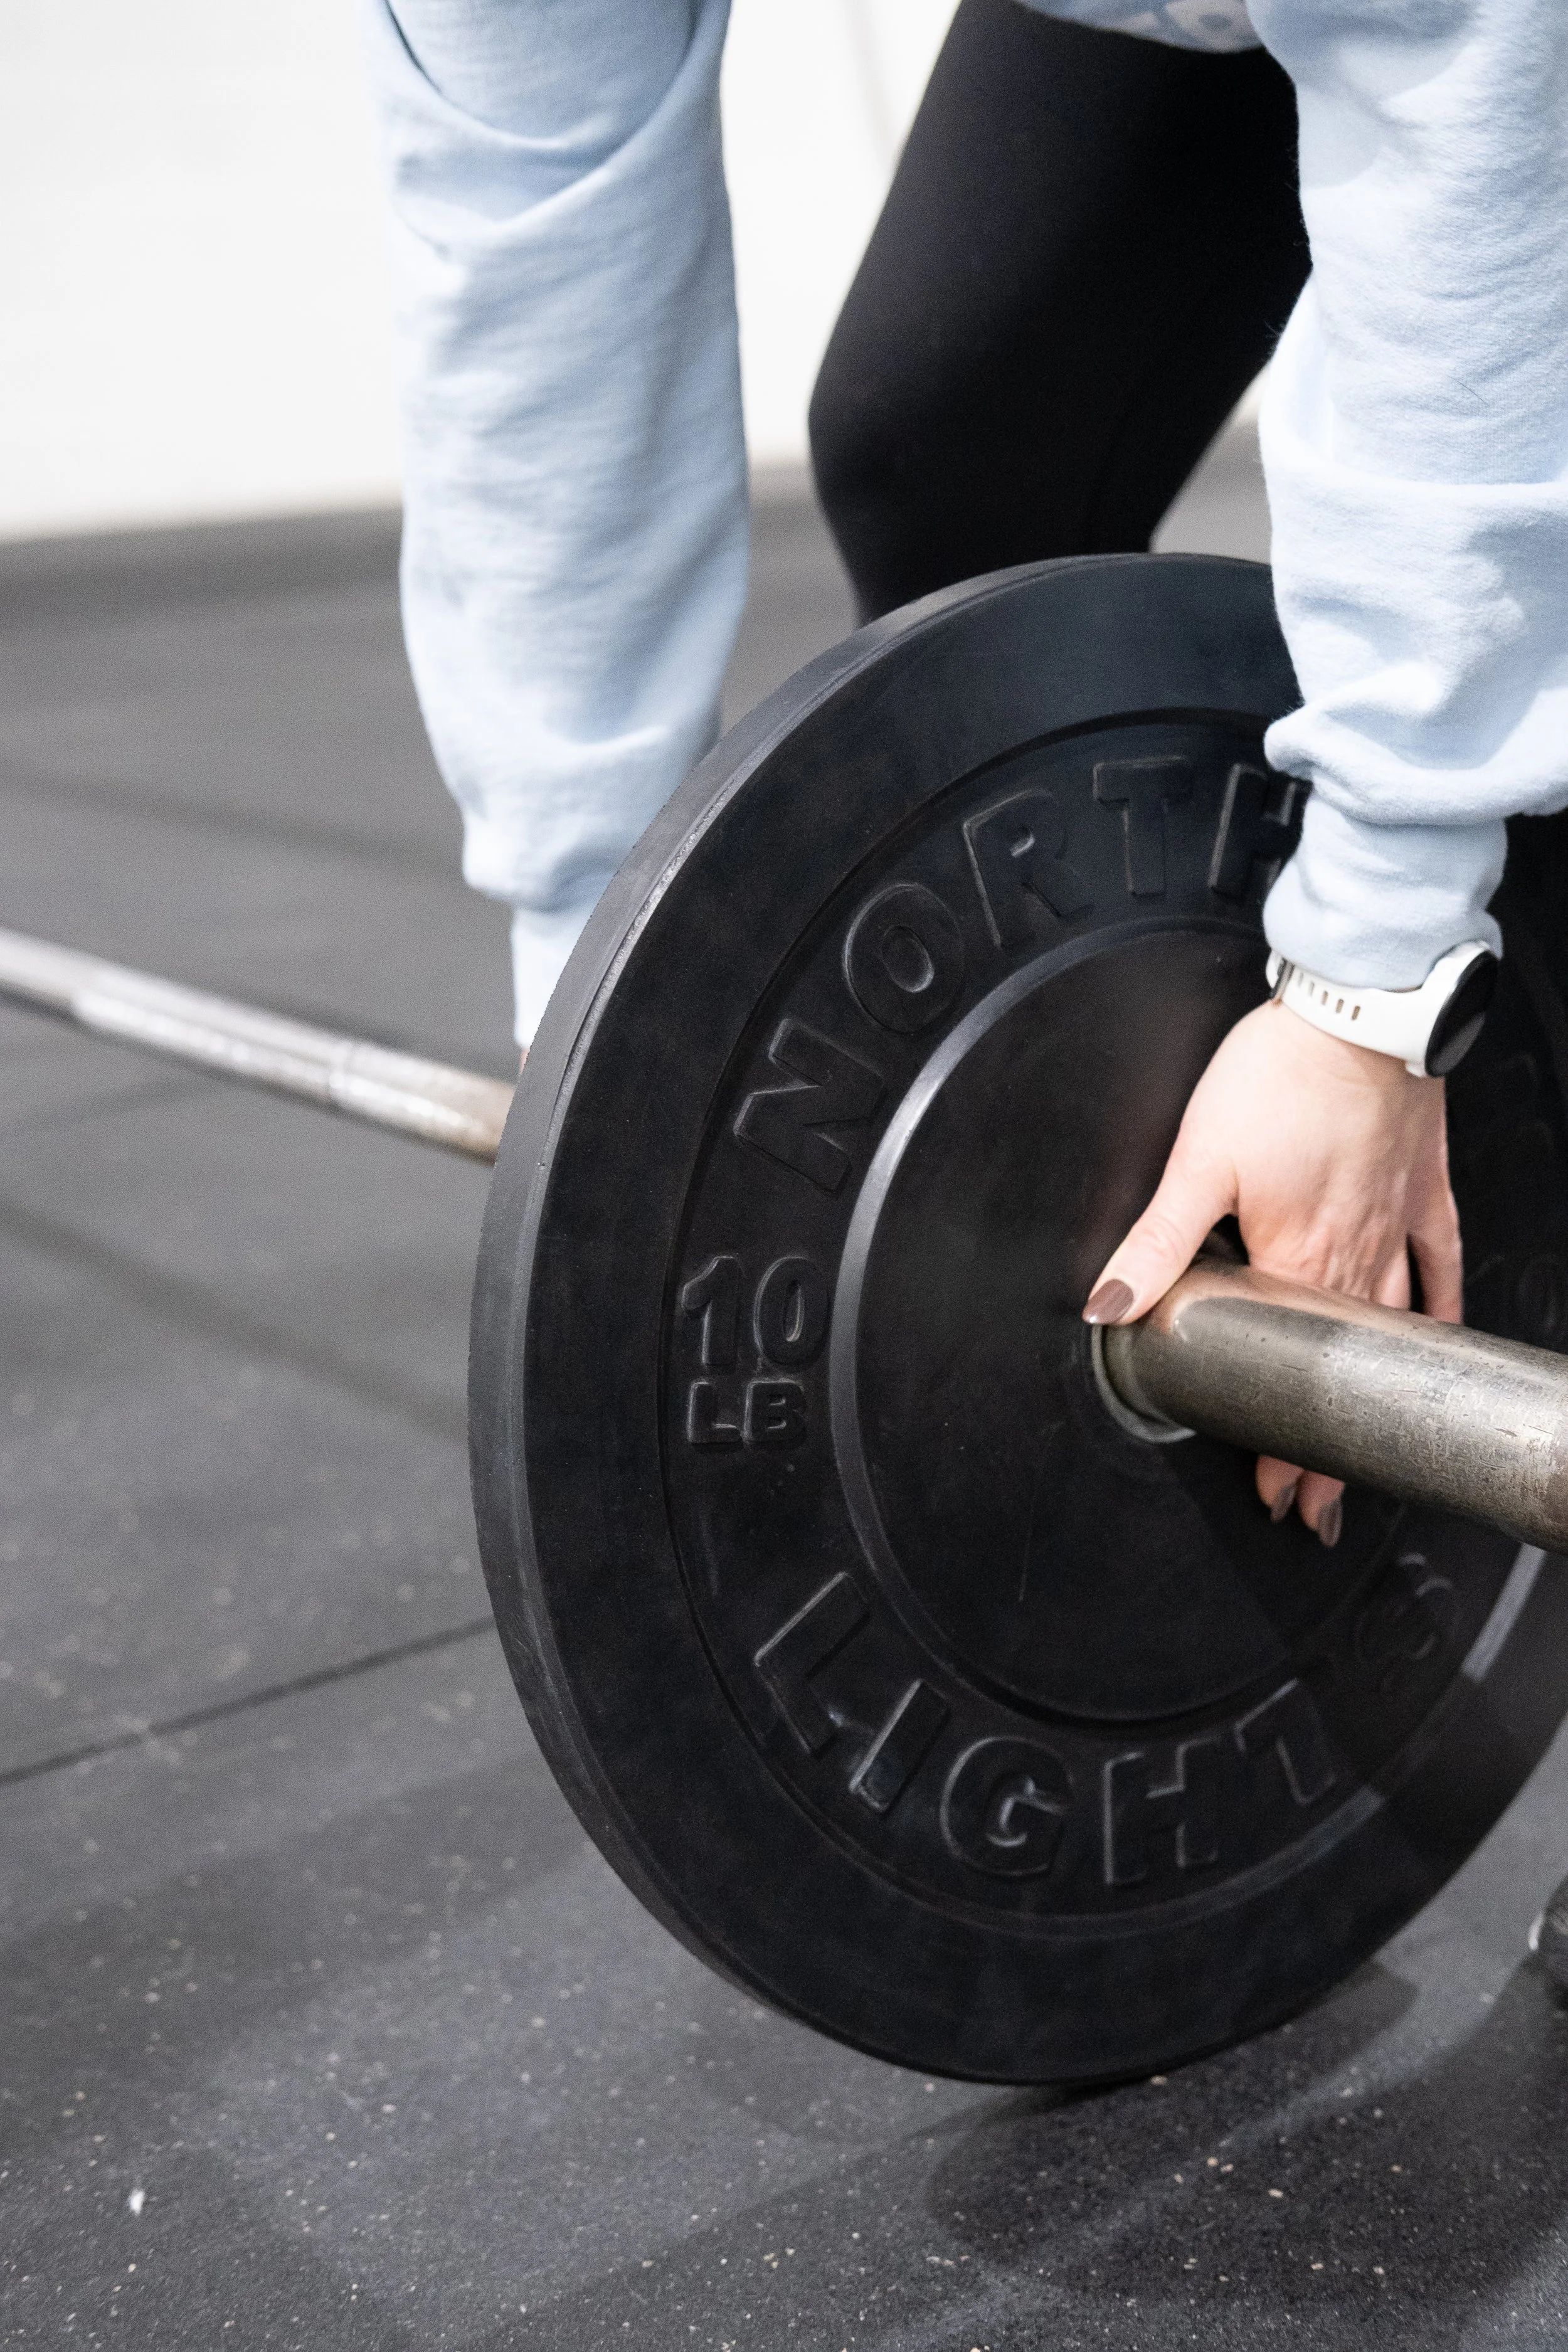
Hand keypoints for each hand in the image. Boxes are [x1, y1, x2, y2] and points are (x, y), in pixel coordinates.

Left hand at [1081, 1000, 1462, 1541]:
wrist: (1358, 1013)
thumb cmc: (1282, 1076)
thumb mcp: (1199, 1162)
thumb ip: (1156, 1242)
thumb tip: (1110, 1304)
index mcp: (1296, 1256)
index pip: (1289, 1371)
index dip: (1283, 1444)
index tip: (1279, 1496)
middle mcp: (1353, 1252)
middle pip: (1340, 1371)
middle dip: (1327, 1448)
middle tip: (1319, 1508)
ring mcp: (1394, 1222)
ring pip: (1387, 1329)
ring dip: (1375, 1395)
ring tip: (1373, 1452)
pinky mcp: (1421, 1187)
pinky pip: (1437, 1262)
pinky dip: (1436, 1303)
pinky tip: (1434, 1335)